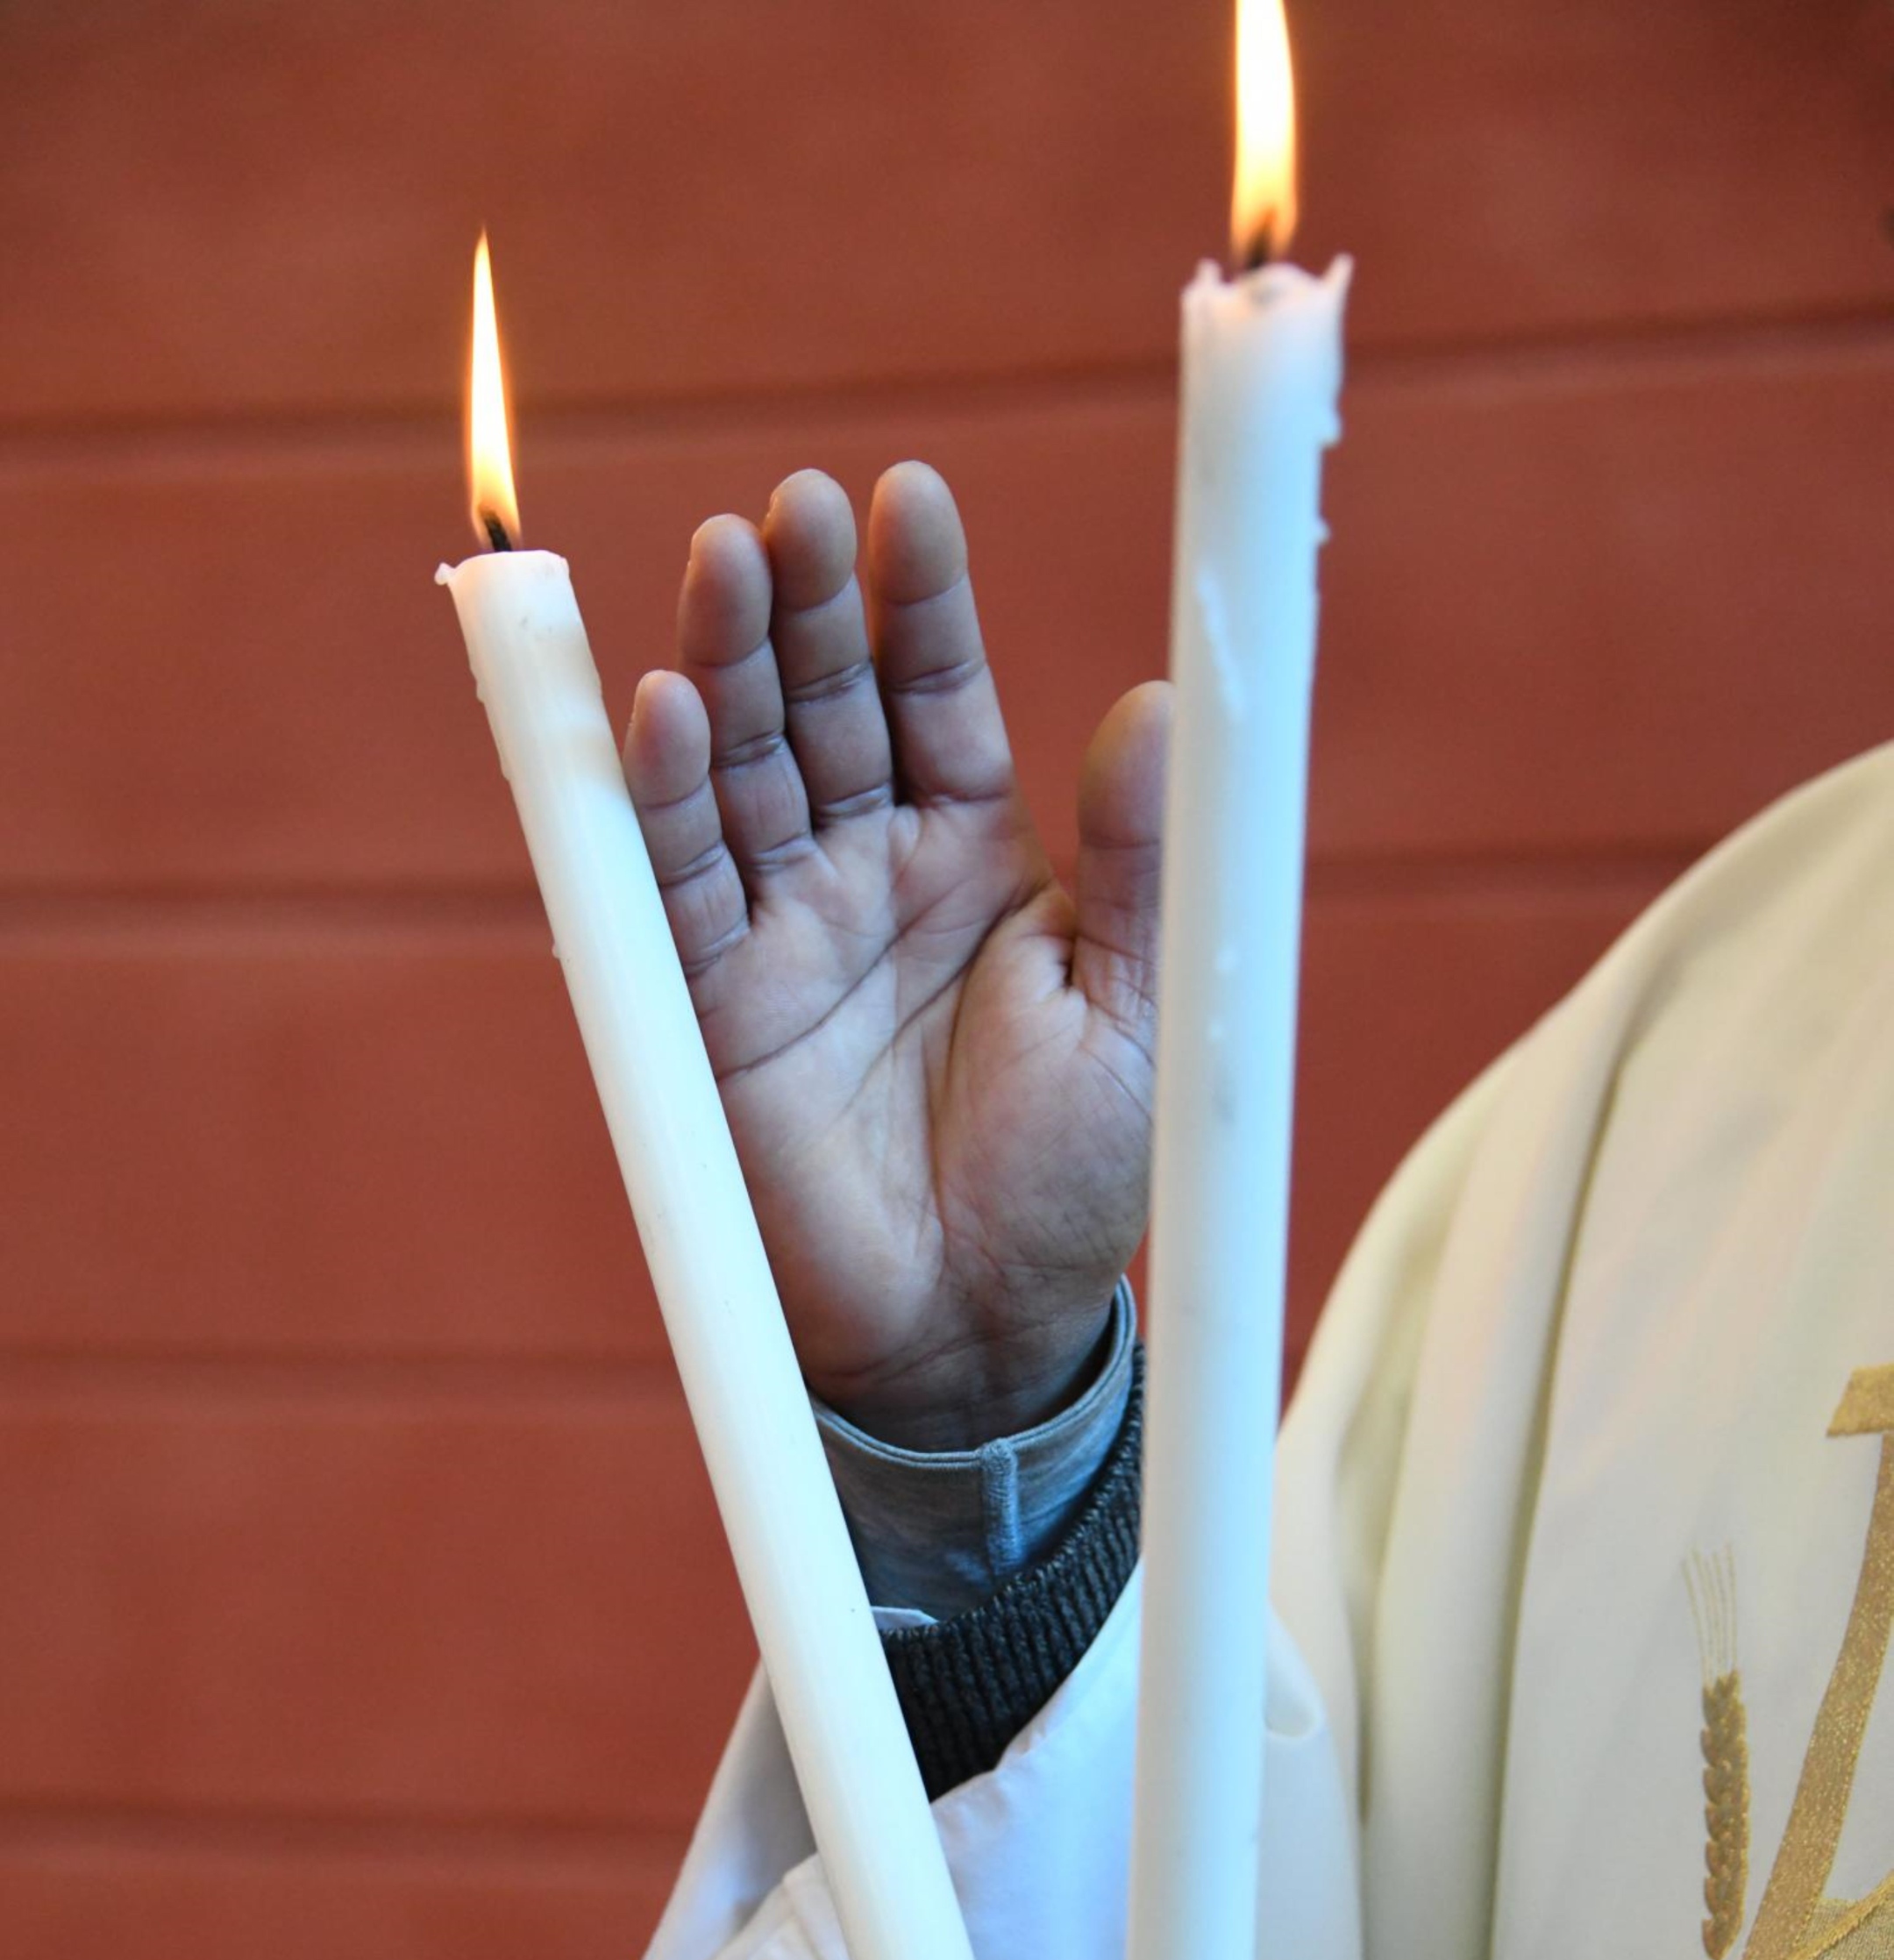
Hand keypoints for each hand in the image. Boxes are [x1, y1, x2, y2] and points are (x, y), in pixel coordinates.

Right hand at [622, 462, 1165, 1446]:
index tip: (908, 496)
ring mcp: (780, 934)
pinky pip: (674, 888)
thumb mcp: (1140, 1014)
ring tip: (727, 560)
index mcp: (971, 853)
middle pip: (819, 702)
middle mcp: (864, 873)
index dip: (917, 597)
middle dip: (803, 602)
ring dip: (724, 664)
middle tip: (792, 508)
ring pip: (738, 769)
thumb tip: (1163, 704)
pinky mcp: (708, 1009)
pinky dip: (660, 801)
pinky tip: (661, 708)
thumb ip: (1137, 866)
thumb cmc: (1072, 1184)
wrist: (979, 1332)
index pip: (933, 689)